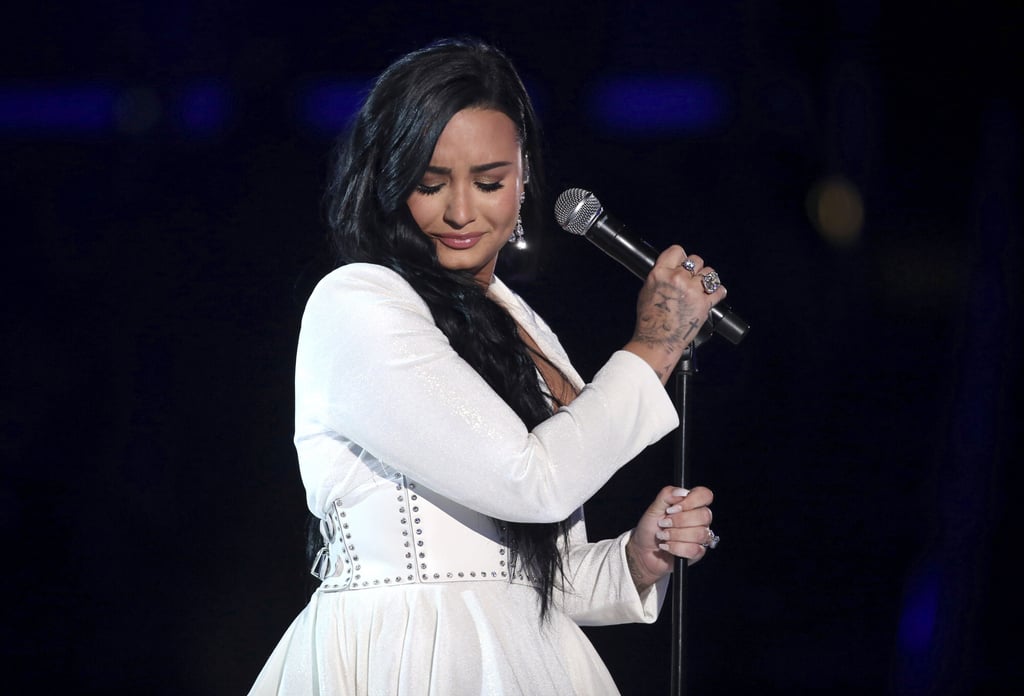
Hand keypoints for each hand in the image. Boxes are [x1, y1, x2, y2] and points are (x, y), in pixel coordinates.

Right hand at [623, 246, 726, 383]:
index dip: (682, 256)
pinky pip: (719, 290)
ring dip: (707, 280)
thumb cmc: (649, 321)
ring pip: (709, 273)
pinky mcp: (704, 303)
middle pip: (695, 260)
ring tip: (702, 288)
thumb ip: (660, 277)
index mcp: (660, 273)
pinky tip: (712, 296)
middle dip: (695, 269)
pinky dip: (717, 293)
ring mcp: (692, 290)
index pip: (677, 251)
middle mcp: (677, 279)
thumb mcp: (646, 291)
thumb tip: (670, 270)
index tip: (683, 262)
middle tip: (692, 280)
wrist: (657, 340)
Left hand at [625, 485, 715, 592]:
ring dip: (676, 535)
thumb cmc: (650, 528)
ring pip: (700, 534)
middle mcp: (699, 520)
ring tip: (662, 535)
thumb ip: (667, 495)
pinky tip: (666, 546)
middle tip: (663, 523)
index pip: (705, 495)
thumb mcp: (654, 508)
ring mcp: (700, 537)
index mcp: (691, 505)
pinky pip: (695, 550)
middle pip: (704, 516)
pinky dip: (676, 548)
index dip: (692, 501)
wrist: (643, 550)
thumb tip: (681, 491)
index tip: (673, 508)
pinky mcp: (697, 553)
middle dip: (679, 521)